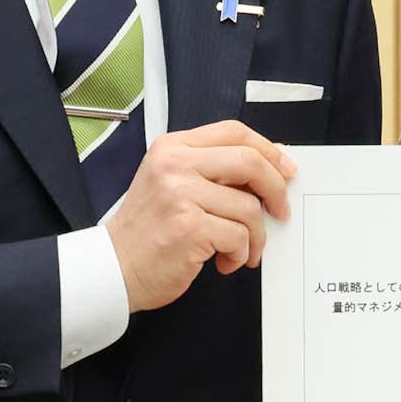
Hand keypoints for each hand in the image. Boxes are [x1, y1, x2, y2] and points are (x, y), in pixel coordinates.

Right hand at [104, 121, 296, 311]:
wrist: (114, 269)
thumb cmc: (147, 232)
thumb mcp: (171, 183)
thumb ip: (212, 171)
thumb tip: (269, 167)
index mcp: (172, 147)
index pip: (234, 132)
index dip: (268, 149)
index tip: (286, 169)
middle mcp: (174, 165)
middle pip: (249, 162)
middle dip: (275, 189)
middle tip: (280, 211)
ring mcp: (180, 195)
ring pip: (249, 207)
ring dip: (255, 236)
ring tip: (241, 251)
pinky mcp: (189, 227)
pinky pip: (239, 236)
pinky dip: (241, 254)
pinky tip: (225, 262)